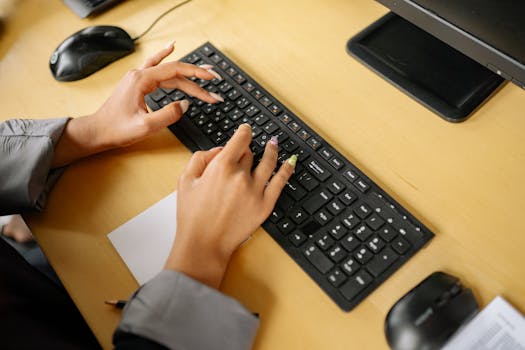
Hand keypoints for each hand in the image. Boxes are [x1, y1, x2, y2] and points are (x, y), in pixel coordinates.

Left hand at [52, 42, 223, 166]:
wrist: (97, 131)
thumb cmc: (116, 129)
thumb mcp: (145, 127)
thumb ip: (168, 115)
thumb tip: (184, 104)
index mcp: (141, 80)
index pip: (175, 71)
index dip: (196, 75)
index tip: (211, 79)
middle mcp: (139, 74)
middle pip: (175, 72)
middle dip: (197, 80)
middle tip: (214, 86)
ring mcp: (138, 77)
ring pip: (168, 72)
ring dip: (187, 75)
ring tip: (205, 73)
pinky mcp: (137, 83)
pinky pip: (155, 66)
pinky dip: (165, 57)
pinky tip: (171, 48)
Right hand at [164, 124, 296, 288]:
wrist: (204, 244)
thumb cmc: (192, 215)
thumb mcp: (185, 180)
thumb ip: (201, 158)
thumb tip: (219, 150)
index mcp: (221, 167)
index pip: (240, 139)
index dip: (244, 131)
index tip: (245, 130)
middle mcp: (241, 176)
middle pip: (250, 153)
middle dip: (246, 151)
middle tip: (243, 154)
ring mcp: (256, 190)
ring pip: (268, 162)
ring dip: (272, 150)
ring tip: (273, 144)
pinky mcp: (265, 205)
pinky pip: (280, 182)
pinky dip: (287, 169)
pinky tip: (290, 162)